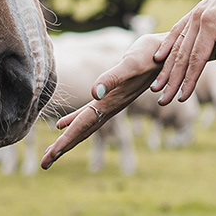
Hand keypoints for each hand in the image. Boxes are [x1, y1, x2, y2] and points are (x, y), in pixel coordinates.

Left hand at [38, 34, 167, 169]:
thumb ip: (113, 78)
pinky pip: (88, 113)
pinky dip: (73, 120)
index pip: (84, 126)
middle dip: (63, 148)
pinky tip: (62, 125)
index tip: (50, 157)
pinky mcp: (111, 94)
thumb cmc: (152, 54)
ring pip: (84, 125)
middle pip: (82, 132)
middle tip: (44, 163)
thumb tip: (93, 93)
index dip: (66, 141)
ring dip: (67, 139)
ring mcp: (111, 102)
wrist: (172, 51)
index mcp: (111, 102)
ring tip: (51, 153)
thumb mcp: (132, 63)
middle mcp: (110, 106)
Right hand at [151, 0, 215, 104]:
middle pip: (182, 54)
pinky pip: (177, 31)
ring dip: (166, 68)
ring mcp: (195, 14)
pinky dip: (167, 46)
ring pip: (176, 45)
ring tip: (157, 87)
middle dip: (172, 79)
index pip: (197, 57)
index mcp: (211, 21)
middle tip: (164, 100)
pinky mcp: (196, 13)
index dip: (189, 79)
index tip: (182, 97)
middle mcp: (198, 17)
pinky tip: (159, 58)